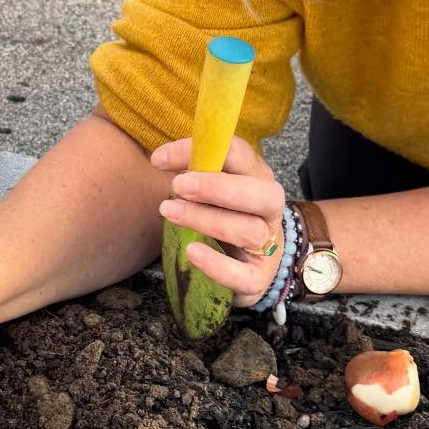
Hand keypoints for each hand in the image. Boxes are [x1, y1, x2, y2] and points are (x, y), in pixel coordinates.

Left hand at [154, 134, 287, 307]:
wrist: (253, 259)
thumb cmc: (226, 213)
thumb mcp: (214, 187)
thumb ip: (195, 171)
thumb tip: (161, 158)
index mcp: (258, 177)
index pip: (238, 154)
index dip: (198, 151)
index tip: (159, 159)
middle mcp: (269, 210)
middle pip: (260, 194)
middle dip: (216, 187)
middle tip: (177, 186)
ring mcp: (268, 245)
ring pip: (249, 231)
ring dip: (206, 220)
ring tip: (170, 212)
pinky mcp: (258, 277)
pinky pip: (244, 276)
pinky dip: (217, 265)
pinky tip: (191, 252)